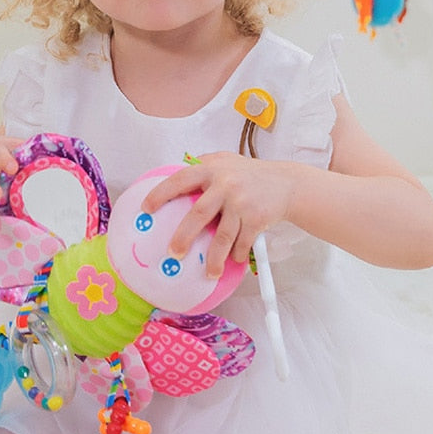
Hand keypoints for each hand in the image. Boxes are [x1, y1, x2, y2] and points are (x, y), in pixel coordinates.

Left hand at [141, 152, 294, 278]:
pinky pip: (241, 242)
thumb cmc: (249, 174)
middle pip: (198, 214)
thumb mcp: (225, 160)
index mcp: (212, 169)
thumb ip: (203, 165)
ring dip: (214, 258)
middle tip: (173, 253)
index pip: (181, 180)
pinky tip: (232, 260)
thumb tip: (174, 176)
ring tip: (208, 273)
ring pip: (223, 236)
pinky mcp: (256, 218)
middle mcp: (225, 184)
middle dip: (184, 236)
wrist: (286, 183)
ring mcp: (241, 202)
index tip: (146, 208)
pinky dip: (236, 254)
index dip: (161, 193)